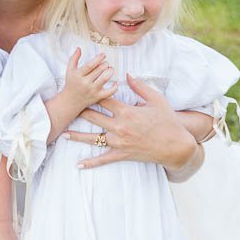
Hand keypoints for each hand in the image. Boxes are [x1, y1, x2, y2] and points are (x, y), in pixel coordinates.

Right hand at [63, 49, 115, 111]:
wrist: (70, 101)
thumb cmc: (71, 84)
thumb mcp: (69, 70)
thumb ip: (74, 58)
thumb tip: (79, 48)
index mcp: (78, 75)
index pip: (90, 65)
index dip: (98, 58)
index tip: (103, 55)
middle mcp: (85, 83)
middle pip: (98, 71)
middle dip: (105, 64)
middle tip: (106, 63)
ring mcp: (92, 91)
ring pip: (105, 79)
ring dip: (110, 72)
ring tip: (110, 69)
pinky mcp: (97, 97)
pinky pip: (109, 92)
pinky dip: (115, 87)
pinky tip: (115, 82)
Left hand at [64, 74, 199, 173]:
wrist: (176, 146)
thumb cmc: (168, 121)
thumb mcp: (156, 99)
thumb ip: (140, 86)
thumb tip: (127, 74)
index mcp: (127, 111)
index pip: (104, 99)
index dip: (92, 93)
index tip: (83, 88)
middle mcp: (120, 126)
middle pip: (94, 117)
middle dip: (80, 112)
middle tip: (68, 108)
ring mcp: (120, 142)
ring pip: (94, 138)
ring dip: (77, 136)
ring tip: (63, 134)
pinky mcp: (122, 155)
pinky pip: (103, 159)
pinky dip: (90, 163)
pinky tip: (78, 165)